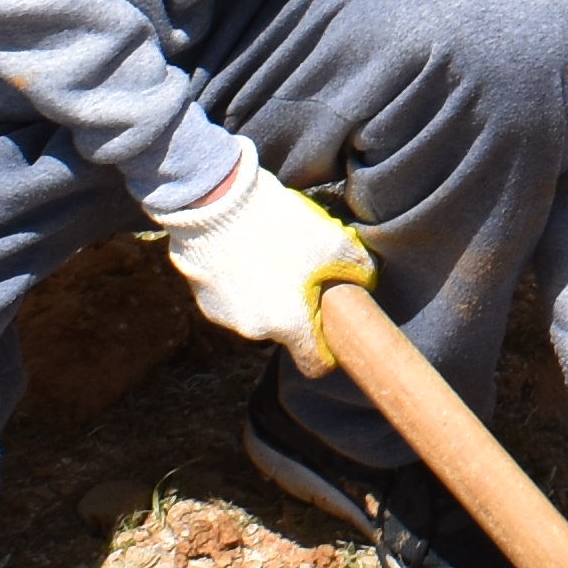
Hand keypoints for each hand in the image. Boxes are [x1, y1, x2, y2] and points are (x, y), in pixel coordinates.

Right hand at [161, 155, 374, 355]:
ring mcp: (225, 317)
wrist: (217, 202)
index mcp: (288, 325)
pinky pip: (231, 300)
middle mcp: (254, 330)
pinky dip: (241, 284)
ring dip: (267, 295)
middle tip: (301, 271)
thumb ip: (357, 270)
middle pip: (285, 331)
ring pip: (257, 314)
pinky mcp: (203, 299)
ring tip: (270, 255)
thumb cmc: (279, 225)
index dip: (327, 350)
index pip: (314, 365)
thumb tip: (365, 281)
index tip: (330, 327)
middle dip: (296, 308)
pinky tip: (244, 252)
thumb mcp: (334, 242)